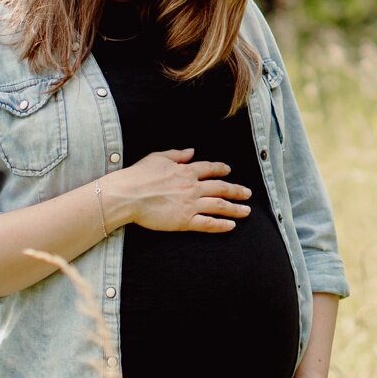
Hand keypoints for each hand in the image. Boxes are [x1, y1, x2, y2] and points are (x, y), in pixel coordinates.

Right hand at [111, 146, 251, 232]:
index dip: (221, 169)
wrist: (128, 194)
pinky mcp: (185, 221)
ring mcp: (191, 204)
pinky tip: (231, 226)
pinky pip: (208, 223)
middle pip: (221, 188)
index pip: (209, 169)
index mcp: (186, 171)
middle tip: (248, 193)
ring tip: (246, 211)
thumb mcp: (158, 157)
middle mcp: (192, 187)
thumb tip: (191, 151)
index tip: (229, 170)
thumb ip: (177, 154)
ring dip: (235, 208)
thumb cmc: (138, 175)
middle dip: (236, 191)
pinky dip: (221, 225)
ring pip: (219, 206)